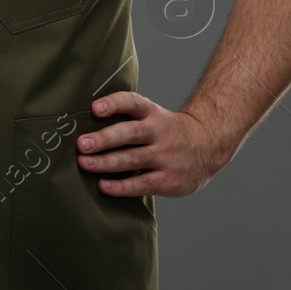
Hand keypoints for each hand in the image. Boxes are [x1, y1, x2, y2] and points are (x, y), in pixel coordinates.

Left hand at [76, 91, 226, 197]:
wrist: (209, 146)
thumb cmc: (165, 131)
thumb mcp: (152, 116)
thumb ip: (125, 117)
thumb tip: (81, 122)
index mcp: (152, 113)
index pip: (133, 103)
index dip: (114, 104)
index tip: (95, 108)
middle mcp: (159, 133)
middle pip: (130, 133)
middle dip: (104, 139)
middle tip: (81, 144)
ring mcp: (165, 157)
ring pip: (133, 159)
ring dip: (107, 162)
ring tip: (85, 163)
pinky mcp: (169, 179)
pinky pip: (142, 184)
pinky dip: (121, 186)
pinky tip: (103, 185)